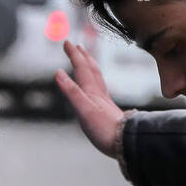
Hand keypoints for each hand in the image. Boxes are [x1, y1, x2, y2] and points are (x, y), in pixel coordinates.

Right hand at [55, 40, 125, 157]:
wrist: (126, 143)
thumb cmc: (105, 130)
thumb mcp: (84, 110)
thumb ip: (72, 92)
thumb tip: (58, 72)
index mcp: (92, 92)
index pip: (82, 69)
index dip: (74, 55)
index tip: (67, 42)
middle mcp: (99, 94)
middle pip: (92, 70)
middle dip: (83, 57)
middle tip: (77, 46)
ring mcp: (104, 102)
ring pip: (97, 79)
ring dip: (90, 67)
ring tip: (87, 61)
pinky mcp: (107, 111)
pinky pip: (100, 90)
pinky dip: (95, 83)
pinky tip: (96, 89)